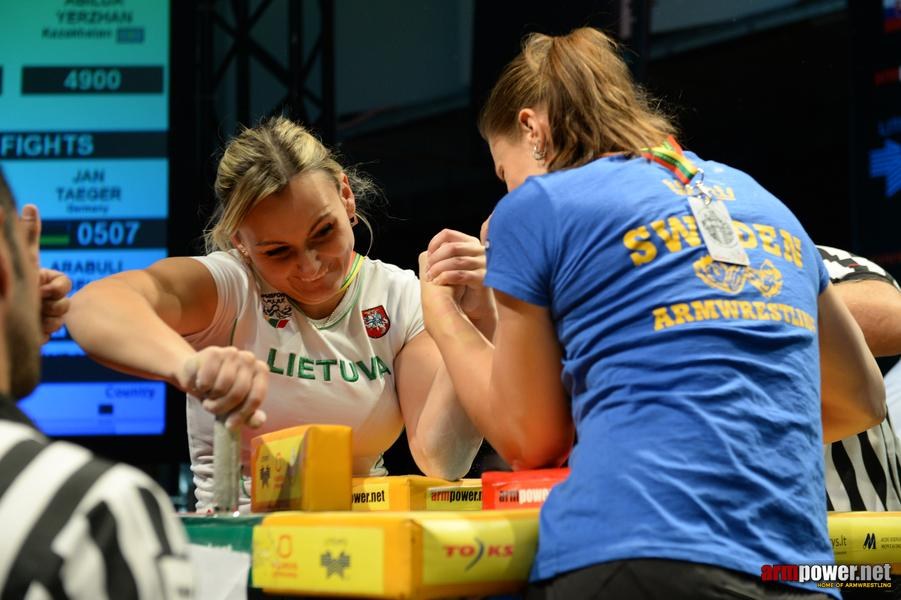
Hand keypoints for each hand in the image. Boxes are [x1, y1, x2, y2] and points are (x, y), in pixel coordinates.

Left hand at [20, 204, 73, 341]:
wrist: (2, 314)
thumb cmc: (8, 281)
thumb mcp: (21, 259)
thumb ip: (28, 234)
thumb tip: (30, 205)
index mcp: (47, 280)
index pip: (65, 285)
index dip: (57, 289)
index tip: (42, 289)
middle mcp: (49, 297)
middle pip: (65, 304)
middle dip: (50, 305)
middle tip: (35, 303)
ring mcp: (46, 315)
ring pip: (60, 320)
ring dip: (44, 319)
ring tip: (30, 315)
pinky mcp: (41, 331)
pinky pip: (50, 333)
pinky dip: (40, 331)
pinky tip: (28, 326)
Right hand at [177, 346, 268, 430]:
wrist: (195, 376)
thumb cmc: (220, 392)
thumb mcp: (235, 408)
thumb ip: (250, 416)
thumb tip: (258, 421)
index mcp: (261, 371)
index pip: (256, 398)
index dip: (242, 414)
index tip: (230, 425)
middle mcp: (249, 359)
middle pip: (238, 393)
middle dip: (222, 407)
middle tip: (213, 408)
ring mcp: (232, 353)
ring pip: (222, 386)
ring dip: (211, 398)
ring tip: (208, 396)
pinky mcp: (213, 352)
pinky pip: (208, 379)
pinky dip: (202, 387)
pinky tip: (201, 384)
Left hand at [425, 228, 496, 329]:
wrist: (476, 305)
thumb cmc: (462, 285)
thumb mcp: (452, 266)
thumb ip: (444, 255)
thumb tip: (427, 252)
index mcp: (470, 243)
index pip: (448, 234)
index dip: (434, 244)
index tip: (427, 256)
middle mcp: (479, 250)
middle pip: (452, 247)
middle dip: (435, 259)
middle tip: (427, 270)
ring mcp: (483, 263)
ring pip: (456, 261)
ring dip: (438, 269)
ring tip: (431, 277)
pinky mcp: (483, 278)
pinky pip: (461, 274)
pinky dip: (446, 278)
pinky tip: (438, 283)